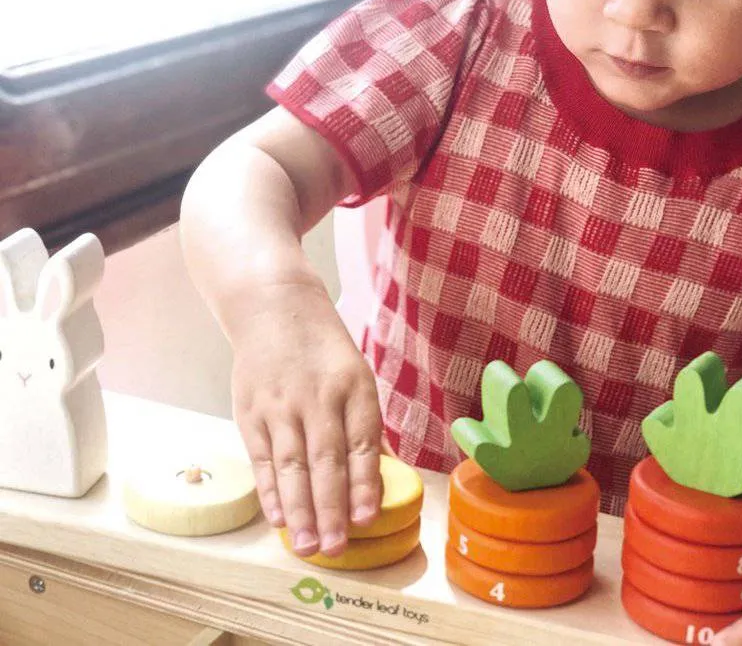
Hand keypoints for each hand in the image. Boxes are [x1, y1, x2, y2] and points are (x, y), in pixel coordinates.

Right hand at [231, 282, 384, 557]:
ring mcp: (280, 405)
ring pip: (291, 465)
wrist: (274, 308)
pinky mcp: (250, 412)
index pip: (361, 441)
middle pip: (324, 460)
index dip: (363, 483)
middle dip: (330, 508)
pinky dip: (270, 492)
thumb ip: (363, 424)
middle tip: (334, 548)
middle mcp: (317, 397)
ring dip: (299, 509)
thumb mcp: (355, 374)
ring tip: (307, 546)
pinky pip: (262, 459)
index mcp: (352, 386)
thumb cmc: (324, 349)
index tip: (365, 518)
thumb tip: (375, 478)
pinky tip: (278, 518)